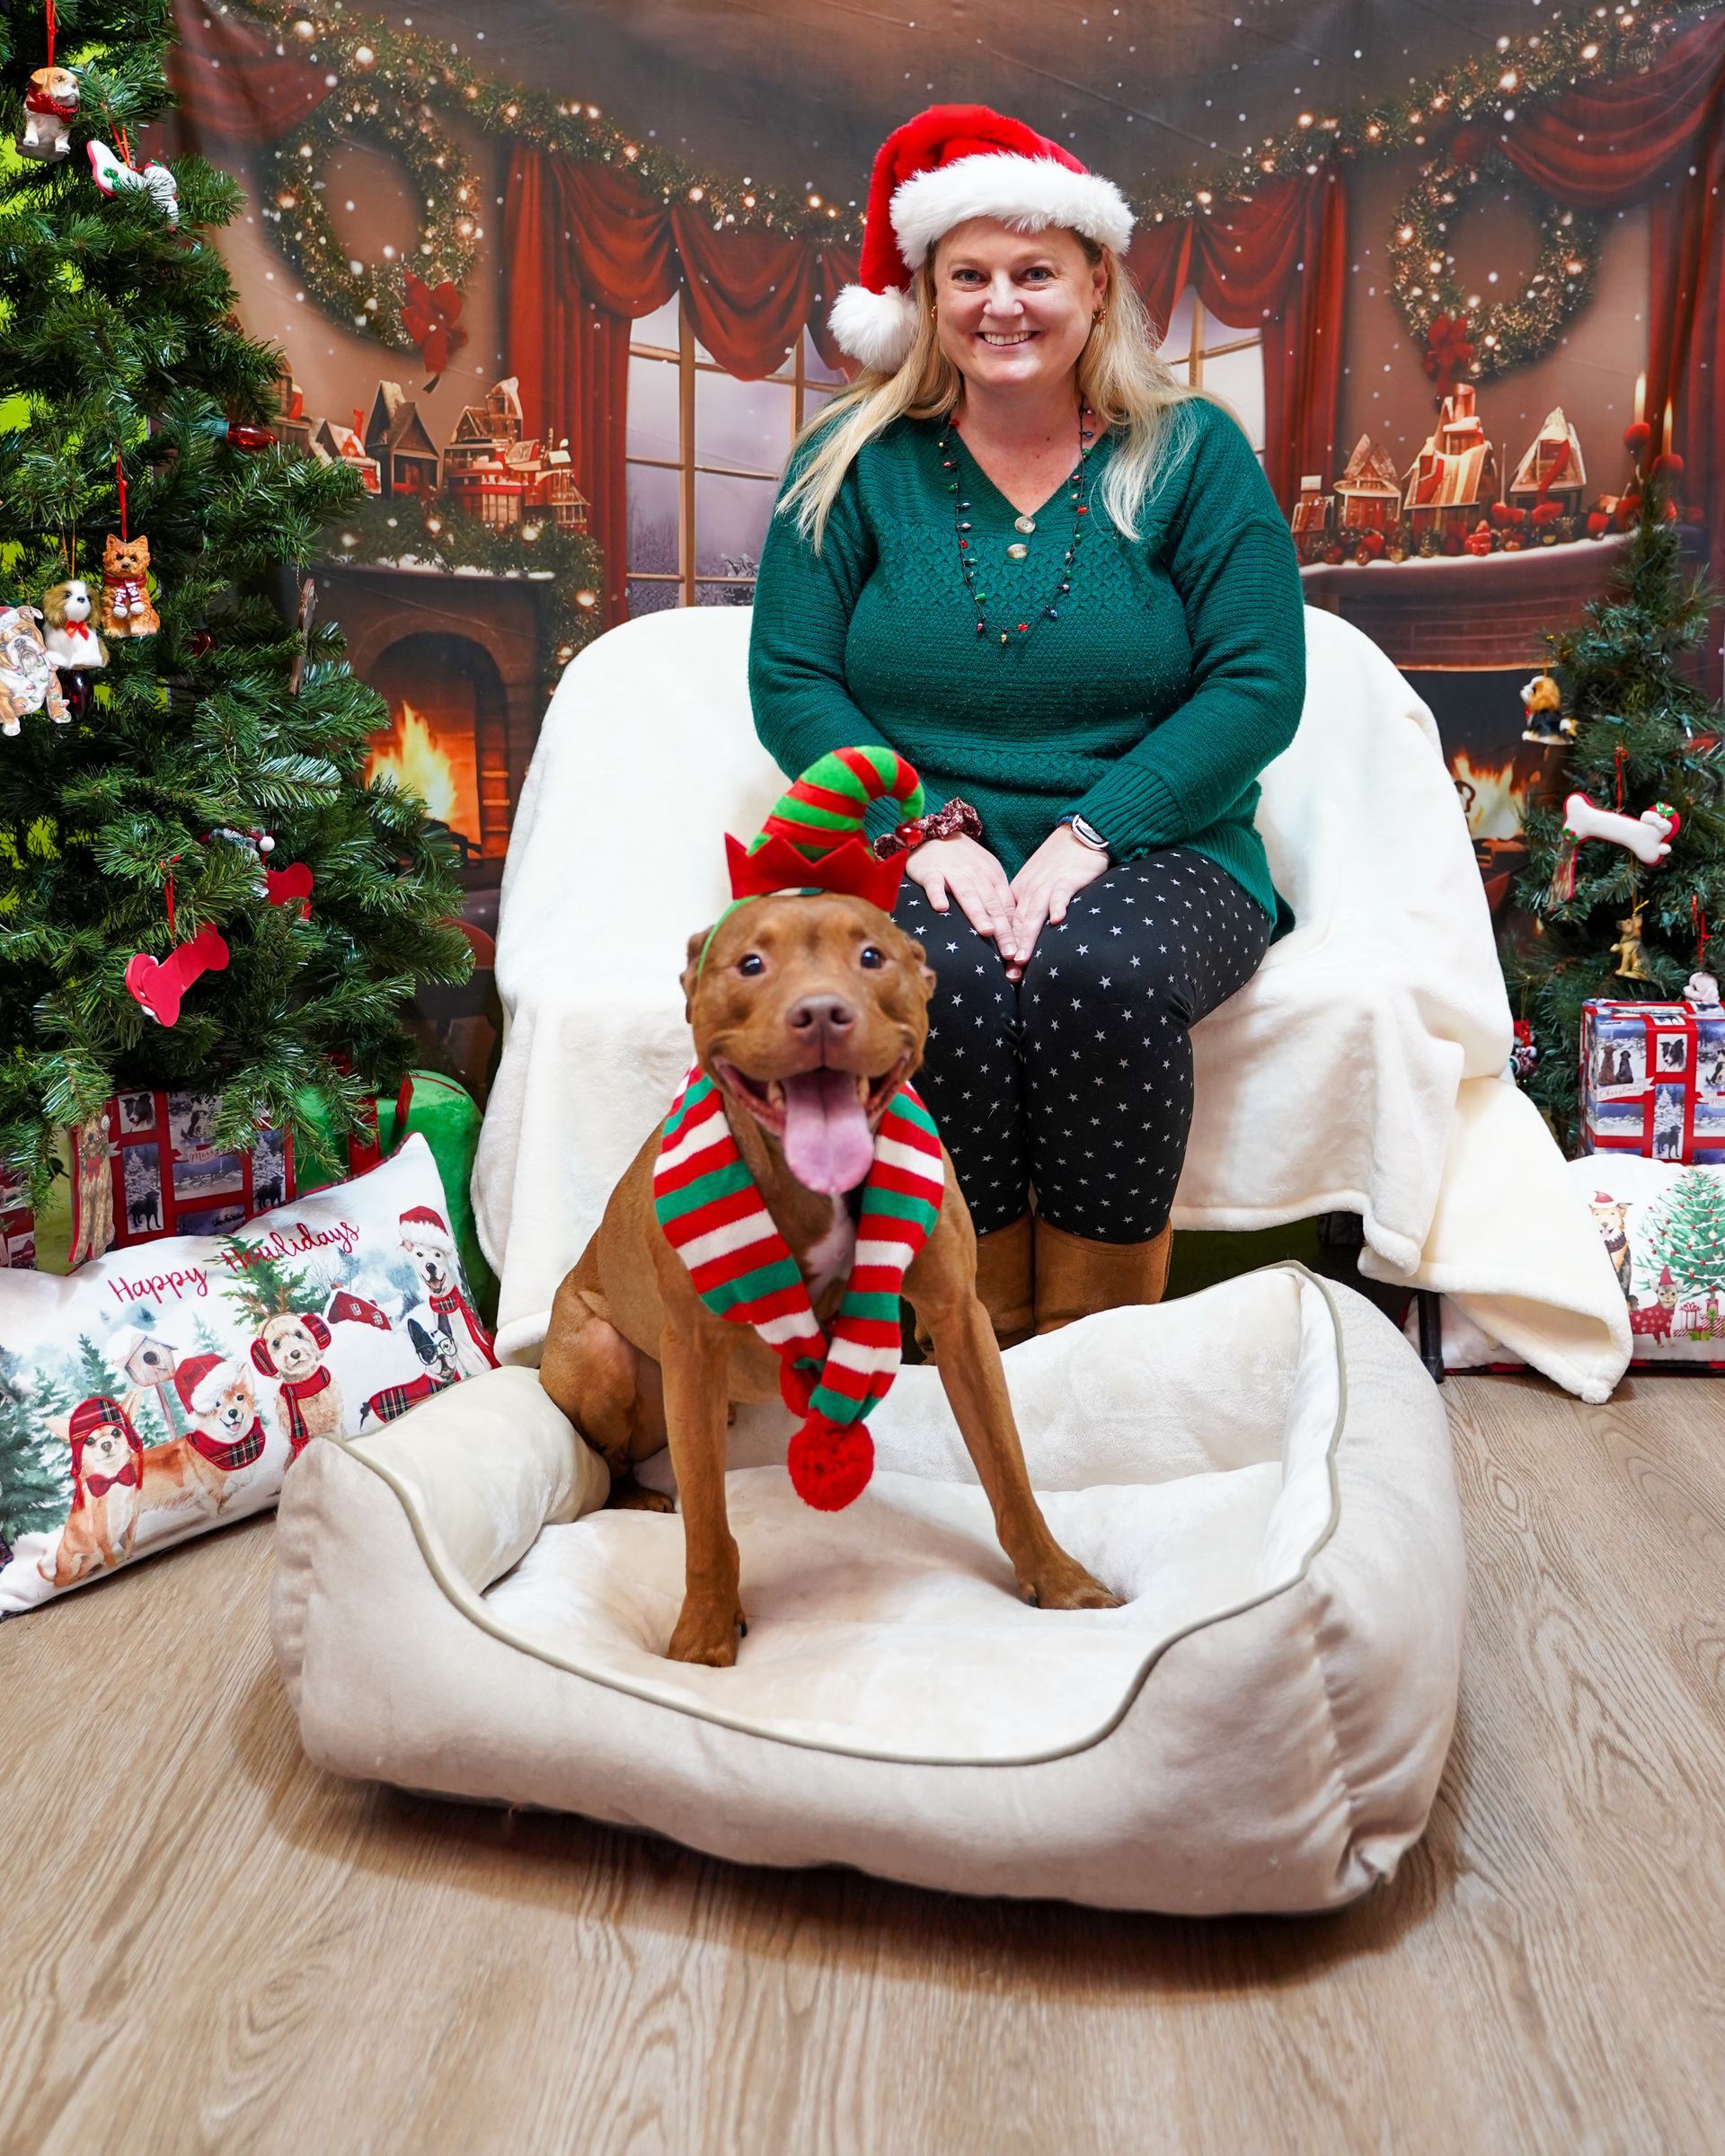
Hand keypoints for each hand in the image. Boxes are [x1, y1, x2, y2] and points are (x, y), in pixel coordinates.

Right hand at [904, 834, 1018, 959]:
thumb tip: (1012, 929)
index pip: (1007, 907)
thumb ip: (997, 898)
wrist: (935, 833)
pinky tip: (941, 909)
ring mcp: (953, 872)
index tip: (1020, 952)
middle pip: (992, 905)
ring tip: (986, 932)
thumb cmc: (962, 860)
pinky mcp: (931, 872)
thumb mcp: (986, 875)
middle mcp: (976, 875)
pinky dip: (937, 894)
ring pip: (968, 894)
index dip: (1014, 930)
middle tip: (1010, 952)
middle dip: (1002, 930)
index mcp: (993, 876)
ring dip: (977, 913)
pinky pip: (935, 884)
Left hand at [1006, 824, 1110, 977]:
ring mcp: (1048, 884)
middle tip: (1010, 975)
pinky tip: (1057, 920)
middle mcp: (1030, 890)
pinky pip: (1061, 893)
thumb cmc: (1060, 863)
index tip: (1005, 972)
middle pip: (1020, 924)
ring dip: (1028, 936)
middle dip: (1014, 950)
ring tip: (1022, 958)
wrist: (1079, 834)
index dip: (1007, 948)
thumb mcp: (1038, 886)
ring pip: (1034, 913)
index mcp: (1020, 893)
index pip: (1011, 925)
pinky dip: (1058, 905)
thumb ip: (1031, 908)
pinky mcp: (1068, 877)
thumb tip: (1024, 937)